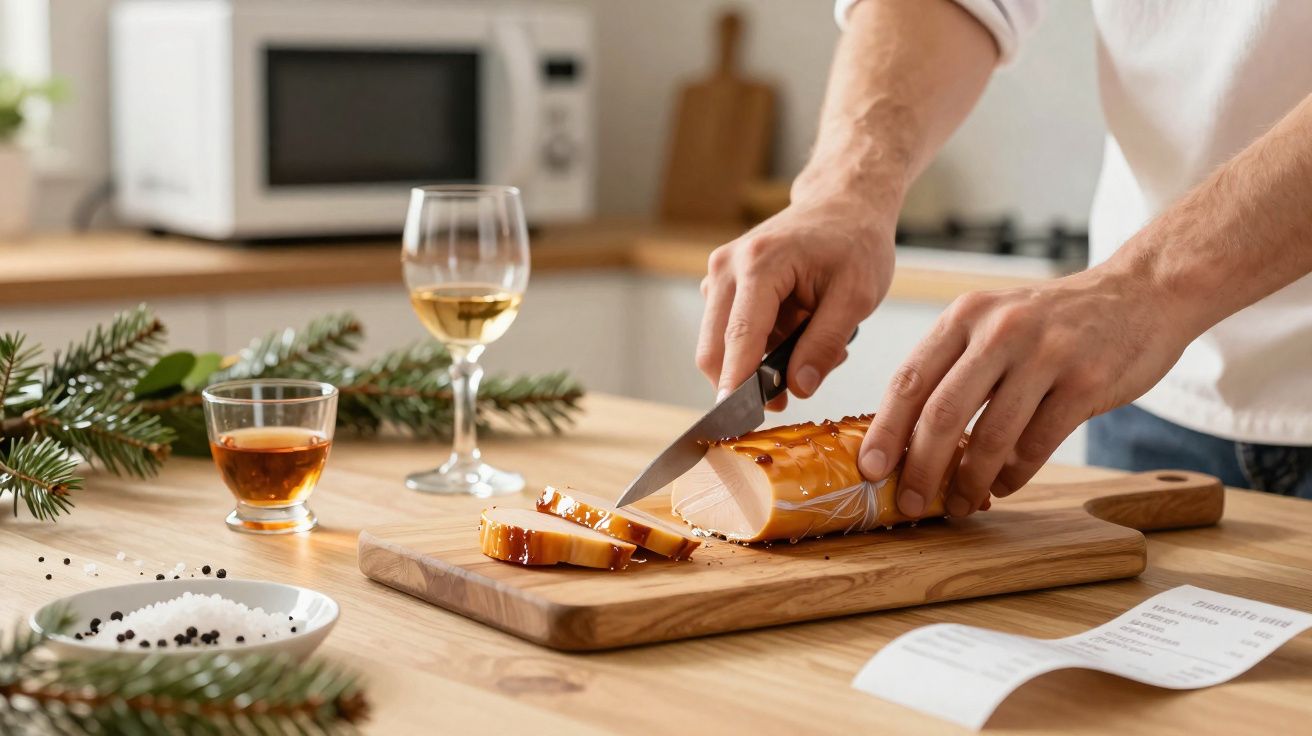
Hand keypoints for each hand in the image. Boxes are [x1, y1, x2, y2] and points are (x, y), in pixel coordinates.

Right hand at [697, 194, 894, 409]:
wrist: (843, 203)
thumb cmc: (854, 242)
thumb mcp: (857, 296)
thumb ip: (825, 343)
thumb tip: (799, 387)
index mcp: (760, 264)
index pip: (739, 337)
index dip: (736, 384)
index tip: (736, 422)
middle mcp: (727, 266)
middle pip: (713, 347)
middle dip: (743, 383)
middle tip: (786, 400)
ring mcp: (719, 273)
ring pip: (719, 344)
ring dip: (755, 363)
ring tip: (807, 352)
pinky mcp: (722, 283)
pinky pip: (728, 332)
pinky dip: (756, 347)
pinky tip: (794, 335)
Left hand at [858, 266, 1194, 516]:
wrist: (1141, 293)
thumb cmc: (1053, 322)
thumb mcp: (994, 323)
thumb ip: (954, 367)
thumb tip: (905, 439)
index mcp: (965, 316)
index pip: (909, 380)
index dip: (885, 431)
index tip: (869, 471)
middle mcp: (1000, 330)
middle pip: (941, 413)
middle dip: (920, 469)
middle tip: (910, 503)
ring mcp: (1045, 354)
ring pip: (990, 436)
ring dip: (969, 482)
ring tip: (959, 504)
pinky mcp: (1086, 381)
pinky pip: (1037, 444)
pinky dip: (1013, 475)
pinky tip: (1002, 487)